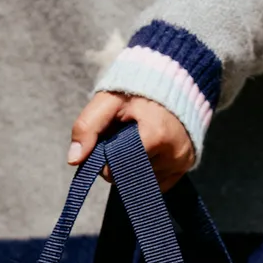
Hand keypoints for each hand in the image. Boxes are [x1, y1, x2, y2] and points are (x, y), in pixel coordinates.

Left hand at [68, 92, 193, 190]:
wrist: (173, 79)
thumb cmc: (137, 90)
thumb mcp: (108, 101)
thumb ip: (87, 127)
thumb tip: (74, 160)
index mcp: (156, 135)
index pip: (118, 169)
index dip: (106, 159)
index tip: (109, 141)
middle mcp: (173, 154)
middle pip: (130, 178)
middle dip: (119, 164)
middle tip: (124, 137)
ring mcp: (182, 162)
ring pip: (143, 182)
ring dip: (133, 168)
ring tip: (138, 140)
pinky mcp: (187, 166)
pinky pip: (158, 184)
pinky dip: (148, 172)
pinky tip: (148, 151)